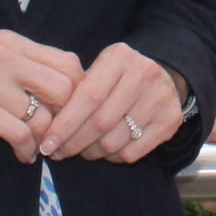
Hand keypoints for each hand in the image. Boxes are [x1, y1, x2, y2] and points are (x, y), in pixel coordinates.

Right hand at [0, 31, 84, 163]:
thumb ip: (21, 62)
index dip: (78, 89)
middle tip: (61, 132)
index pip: (67, 62)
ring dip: (46, 138)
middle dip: (68, 116)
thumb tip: (58, 82)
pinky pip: (19, 133)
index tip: (73, 109)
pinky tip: (22, 154)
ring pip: (42, 115)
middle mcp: (6, 58)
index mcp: (12, 43)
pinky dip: (27, 149)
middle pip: (64, 88)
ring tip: (40, 147)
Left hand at [38, 42, 183, 163]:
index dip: (64, 124)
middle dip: (73, 143)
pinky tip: (106, 150)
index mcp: (119, 57)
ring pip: (115, 141)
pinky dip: (113, 157)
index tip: (46, 144)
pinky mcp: (170, 120)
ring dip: (92, 153)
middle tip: (58, 152)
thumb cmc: (116, 76)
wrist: (163, 74)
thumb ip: (74, 92)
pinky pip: (132, 152)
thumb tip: (44, 129)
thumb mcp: (97, 70)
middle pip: (100, 122)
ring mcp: (160, 97)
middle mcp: (143, 74)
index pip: (88, 97)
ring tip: (82, 150)